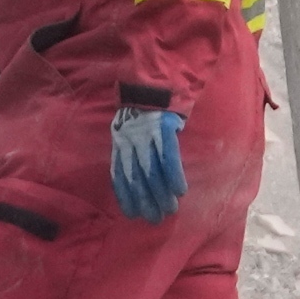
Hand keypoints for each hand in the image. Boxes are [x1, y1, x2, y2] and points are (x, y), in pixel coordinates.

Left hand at [108, 98, 185, 222]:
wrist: (154, 80)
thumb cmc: (144, 107)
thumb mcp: (128, 127)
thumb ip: (130, 148)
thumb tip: (139, 174)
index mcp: (119, 141)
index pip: (119, 175)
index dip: (126, 196)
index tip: (133, 214)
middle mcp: (129, 141)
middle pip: (136, 177)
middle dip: (146, 200)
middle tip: (155, 218)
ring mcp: (146, 135)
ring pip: (152, 171)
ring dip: (161, 193)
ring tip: (170, 209)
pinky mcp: (164, 129)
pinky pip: (169, 157)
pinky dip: (174, 176)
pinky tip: (180, 190)